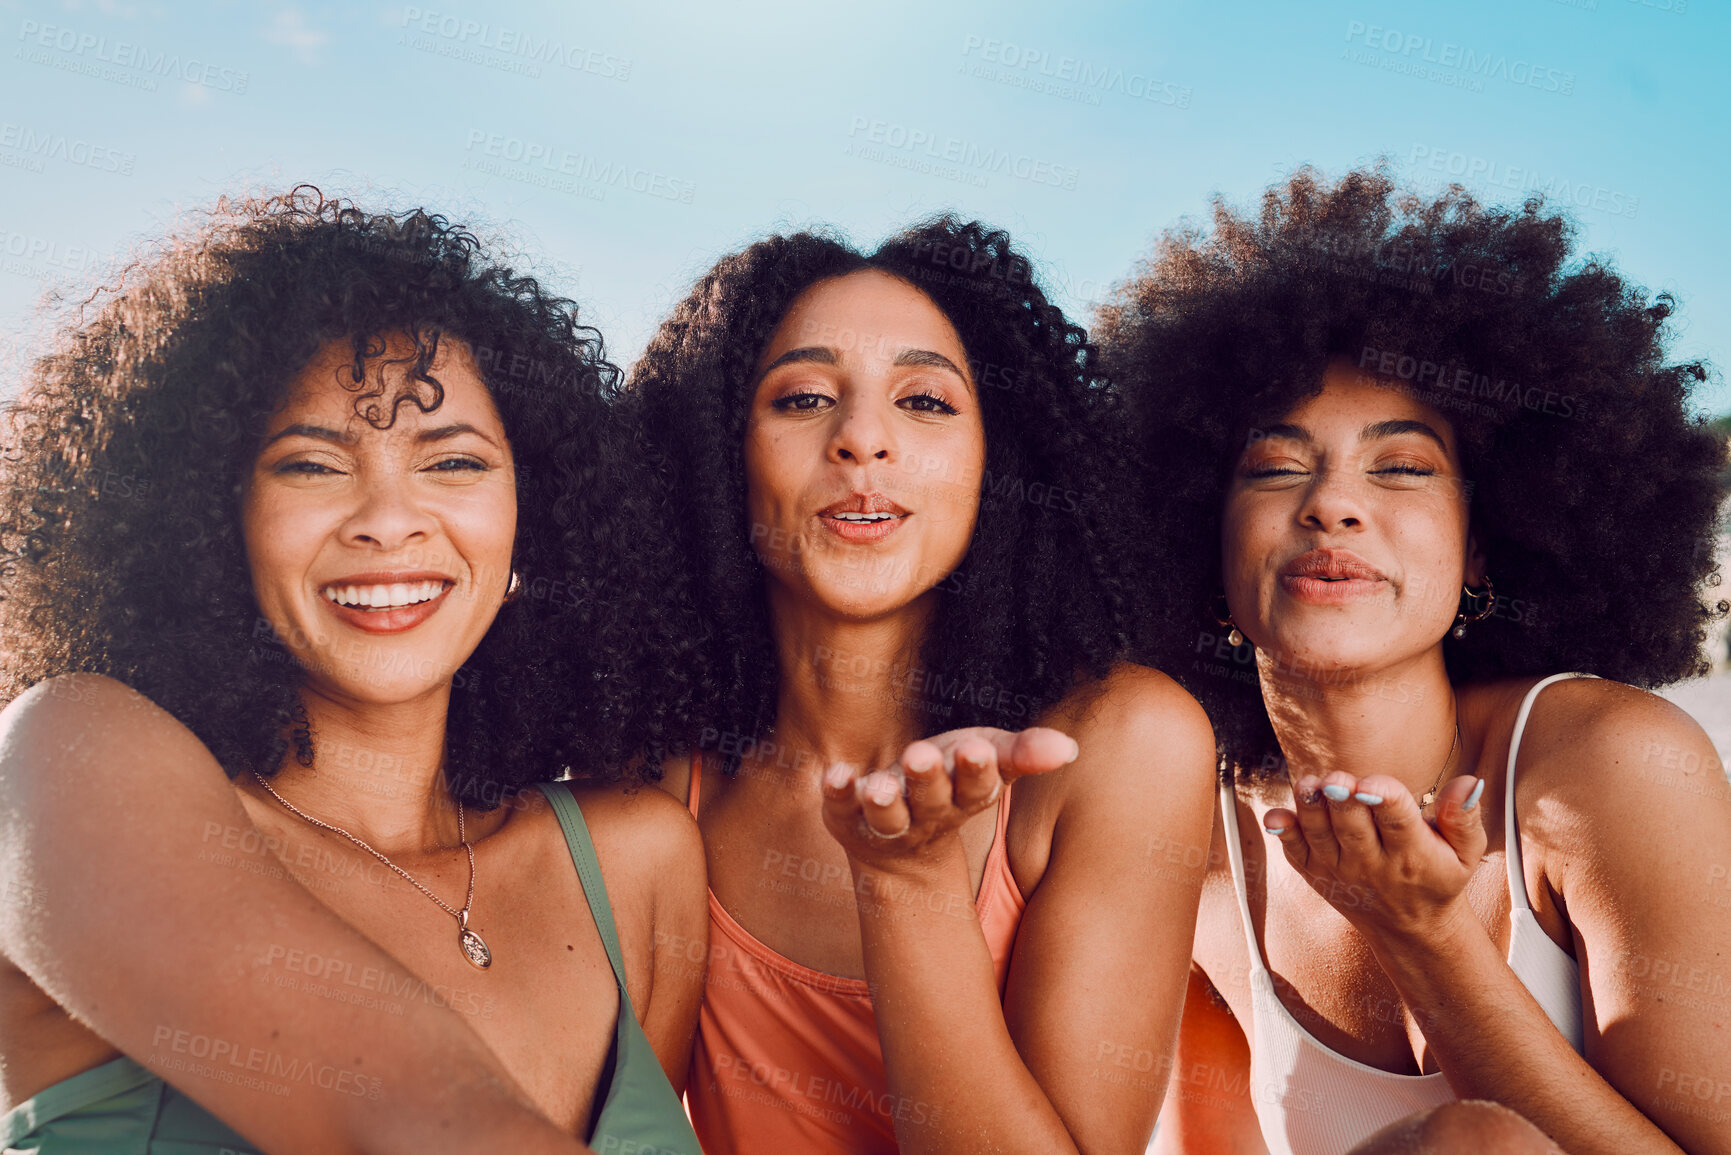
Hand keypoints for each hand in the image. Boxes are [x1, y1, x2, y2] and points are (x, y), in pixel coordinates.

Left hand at [820, 726, 1078, 870]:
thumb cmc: (952, 782)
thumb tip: (1069, 747)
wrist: (901, 847)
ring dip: (882, 800)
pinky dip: (836, 792)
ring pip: (886, 815)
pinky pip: (839, 807)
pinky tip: (834, 774)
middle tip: (920, 755)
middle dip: (926, 779)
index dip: (975, 771)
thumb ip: (1024, 752)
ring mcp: (885, 820)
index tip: (977, 750)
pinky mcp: (847, 816)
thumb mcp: (989, 761)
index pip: (975, 788)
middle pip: (929, 800)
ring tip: (877, 786)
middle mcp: (926, 813)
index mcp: (964, 798)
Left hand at [1261, 771, 1487, 941]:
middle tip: (1336, 779)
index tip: (1373, 785)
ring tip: (1309, 784)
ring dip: (1311, 809)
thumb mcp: (1465, 853)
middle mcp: (1373, 865)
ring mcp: (1340, 870)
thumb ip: (1464, 817)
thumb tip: (1467, 783)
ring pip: (1320, 835)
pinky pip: (1295, 852)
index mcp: (1413, 855)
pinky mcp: (1315, 873)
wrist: (1411, 928)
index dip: (1384, 800)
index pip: (1398, 823)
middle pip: (1353, 827)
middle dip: (1343, 801)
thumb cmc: (1439, 878)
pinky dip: (1284, 834)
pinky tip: (1275, 815)